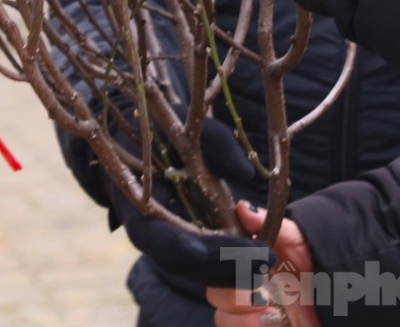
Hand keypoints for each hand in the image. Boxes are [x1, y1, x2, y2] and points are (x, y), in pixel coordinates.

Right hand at [112, 118, 267, 282]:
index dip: (178, 247)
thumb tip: (246, 174)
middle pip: (177, 262)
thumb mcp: (187, 126)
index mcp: (136, 201)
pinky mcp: (179, 246)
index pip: (152, 235)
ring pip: (191, 270)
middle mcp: (146, 230)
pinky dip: (225, 268)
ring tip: (264, 265)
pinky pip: (200, 266)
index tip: (210, 251)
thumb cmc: (163, 129)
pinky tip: (254, 263)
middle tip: (259, 261)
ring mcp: (162, 242)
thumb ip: (217, 145)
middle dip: (218, 266)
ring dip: (226, 273)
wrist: (139, 141)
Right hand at [209, 202, 317, 326]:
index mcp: (250, 262)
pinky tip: (276, 323)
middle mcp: (246, 288)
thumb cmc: (324, 263)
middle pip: (215, 294)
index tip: (244, 268)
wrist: (348, 296)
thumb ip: (272, 226)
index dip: (223, 267)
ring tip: (274, 313)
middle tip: (262, 294)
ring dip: (244, 319)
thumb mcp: (302, 240)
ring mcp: (251, 314)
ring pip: (223, 319)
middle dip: (233, 296)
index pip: (218, 265)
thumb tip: (243, 207)